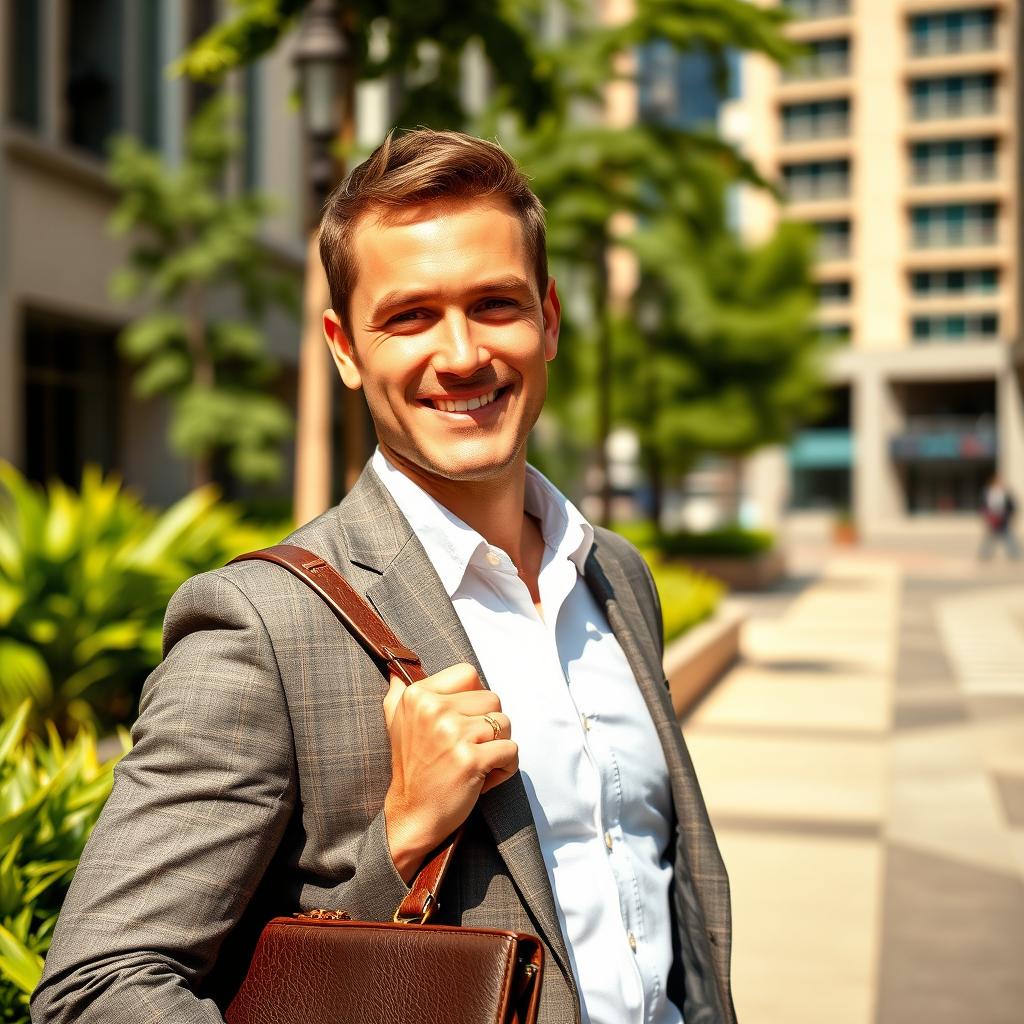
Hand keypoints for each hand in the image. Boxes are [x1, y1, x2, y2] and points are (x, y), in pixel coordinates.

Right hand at [382, 663, 517, 882]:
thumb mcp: (395, 723)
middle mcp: (433, 710)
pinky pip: (512, 751)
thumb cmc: (411, 768)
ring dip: (498, 747)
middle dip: (488, 726)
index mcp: (418, 695)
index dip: (475, 698)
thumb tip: (396, 671)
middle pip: (493, 699)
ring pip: (504, 724)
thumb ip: (399, 693)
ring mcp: (452, 734)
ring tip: (476, 762)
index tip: (463, 721)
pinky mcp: (470, 760)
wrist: (411, 815)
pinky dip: (506, 767)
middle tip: (468, 748)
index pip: (469, 674)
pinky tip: (485, 778)